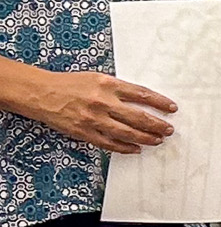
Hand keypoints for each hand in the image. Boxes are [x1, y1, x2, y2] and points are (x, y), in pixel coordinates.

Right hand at [30, 70, 175, 152]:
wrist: (41, 93)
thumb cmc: (70, 84)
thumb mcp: (97, 78)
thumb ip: (118, 89)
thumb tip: (143, 100)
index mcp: (108, 84)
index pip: (142, 94)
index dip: (160, 102)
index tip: (172, 108)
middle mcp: (103, 102)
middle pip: (139, 117)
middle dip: (157, 125)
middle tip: (169, 129)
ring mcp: (94, 119)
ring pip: (127, 133)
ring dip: (146, 138)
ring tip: (157, 140)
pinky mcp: (85, 132)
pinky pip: (110, 144)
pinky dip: (125, 148)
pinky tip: (136, 149)